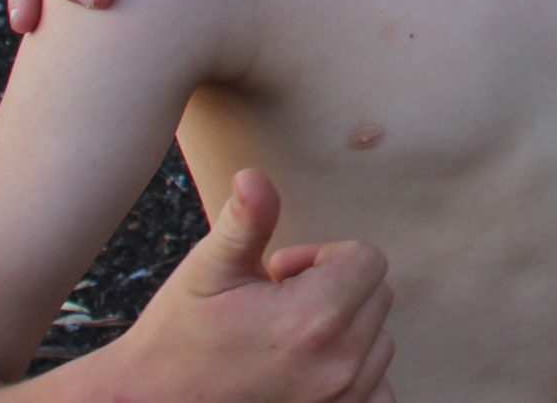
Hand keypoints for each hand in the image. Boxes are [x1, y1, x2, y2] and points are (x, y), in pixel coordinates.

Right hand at [115, 169, 395, 402]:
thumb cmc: (177, 336)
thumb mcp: (208, 271)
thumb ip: (246, 222)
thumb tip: (253, 175)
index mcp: (313, 318)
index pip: (367, 259)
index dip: (322, 258)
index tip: (278, 275)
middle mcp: (339, 363)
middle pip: (377, 294)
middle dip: (333, 289)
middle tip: (276, 305)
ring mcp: (342, 399)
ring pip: (379, 337)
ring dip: (343, 329)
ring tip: (283, 339)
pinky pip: (380, 387)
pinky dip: (355, 373)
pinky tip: (306, 369)